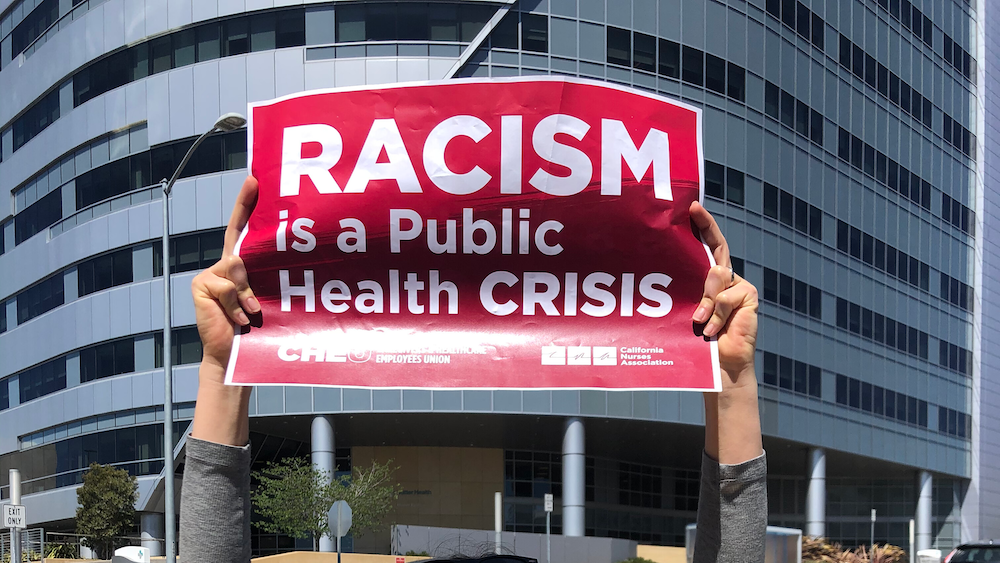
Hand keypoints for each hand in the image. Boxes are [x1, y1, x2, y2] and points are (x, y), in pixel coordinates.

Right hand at [189, 176, 260, 445]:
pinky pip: (227, 286)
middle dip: (252, 268)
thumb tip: (278, 256)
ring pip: (236, 268)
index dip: (247, 202)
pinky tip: (239, 320)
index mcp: (242, 262)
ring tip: (253, 314)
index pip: (243, 226)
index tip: (255, 178)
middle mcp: (225, 263)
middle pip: (239, 246)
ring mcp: (211, 273)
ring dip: (250, 295)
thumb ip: (266, 274)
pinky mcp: (201, 285)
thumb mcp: (267, 294)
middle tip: (259, 287)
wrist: (236, 352)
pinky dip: (238, 305)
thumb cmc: (259, 325)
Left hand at [689, 201, 762, 463]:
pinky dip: (716, 314)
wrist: (718, 367)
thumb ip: (678, 292)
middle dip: (705, 227)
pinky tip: (710, 330)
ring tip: (697, 320)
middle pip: (717, 248)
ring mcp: (739, 286)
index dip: (702, 225)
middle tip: (694, 211)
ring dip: (704, 299)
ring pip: (717, 276)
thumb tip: (648, 272)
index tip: (690, 206)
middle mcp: (724, 278)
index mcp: (706, 278)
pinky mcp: (749, 297)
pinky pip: (728, 296)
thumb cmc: (694, 341)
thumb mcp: (682, 311)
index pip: (706, 245)